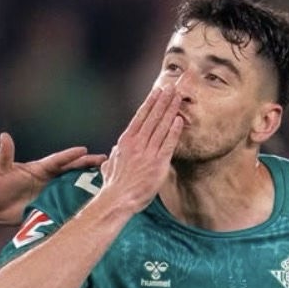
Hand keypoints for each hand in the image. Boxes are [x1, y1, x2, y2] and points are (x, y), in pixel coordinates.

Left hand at [0, 133, 97, 223]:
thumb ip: (5, 154)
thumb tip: (4, 136)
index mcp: (39, 168)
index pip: (58, 160)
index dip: (70, 155)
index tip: (84, 150)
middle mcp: (48, 179)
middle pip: (71, 171)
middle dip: (88, 165)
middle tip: (105, 161)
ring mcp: (49, 193)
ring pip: (72, 187)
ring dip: (88, 184)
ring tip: (107, 180)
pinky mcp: (47, 207)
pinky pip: (65, 205)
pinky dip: (78, 204)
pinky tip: (93, 204)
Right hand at [98, 86, 182, 212]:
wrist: (117, 199)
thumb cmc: (113, 185)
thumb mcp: (109, 166)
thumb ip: (113, 158)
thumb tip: (111, 155)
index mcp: (125, 141)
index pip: (140, 117)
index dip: (151, 102)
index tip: (158, 91)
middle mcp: (137, 143)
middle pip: (153, 117)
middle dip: (163, 100)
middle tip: (172, 87)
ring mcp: (148, 152)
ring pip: (162, 126)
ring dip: (170, 110)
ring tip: (178, 97)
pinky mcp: (158, 163)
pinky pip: (168, 144)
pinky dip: (174, 131)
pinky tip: (179, 120)